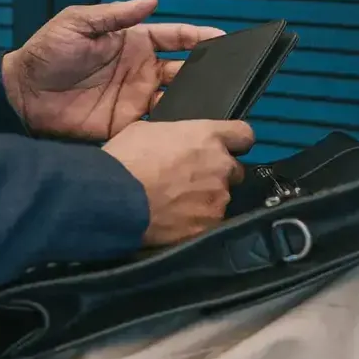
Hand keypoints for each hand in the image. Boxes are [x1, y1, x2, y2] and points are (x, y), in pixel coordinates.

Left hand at [2, 0, 223, 141]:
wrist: (22, 93)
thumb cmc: (47, 51)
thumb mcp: (78, 23)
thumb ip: (115, 14)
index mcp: (133, 42)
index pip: (175, 37)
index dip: (198, 37)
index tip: (223, 39)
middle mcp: (140, 70)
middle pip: (184, 71)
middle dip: (207, 72)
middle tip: (231, 77)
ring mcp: (135, 99)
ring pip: (176, 99)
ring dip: (194, 101)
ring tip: (217, 104)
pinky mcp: (126, 125)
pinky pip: (157, 127)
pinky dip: (172, 128)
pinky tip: (188, 129)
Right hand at [105, 119, 253, 246]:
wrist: (114, 199)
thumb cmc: (126, 159)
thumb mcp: (147, 131)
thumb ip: (176, 136)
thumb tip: (178, 145)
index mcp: (208, 137)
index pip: (244, 134)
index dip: (236, 141)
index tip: (227, 147)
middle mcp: (221, 167)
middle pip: (234, 171)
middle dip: (217, 175)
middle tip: (191, 181)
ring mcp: (217, 200)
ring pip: (220, 200)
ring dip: (205, 201)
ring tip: (176, 206)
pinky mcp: (208, 227)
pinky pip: (208, 224)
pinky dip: (195, 223)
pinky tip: (175, 223)